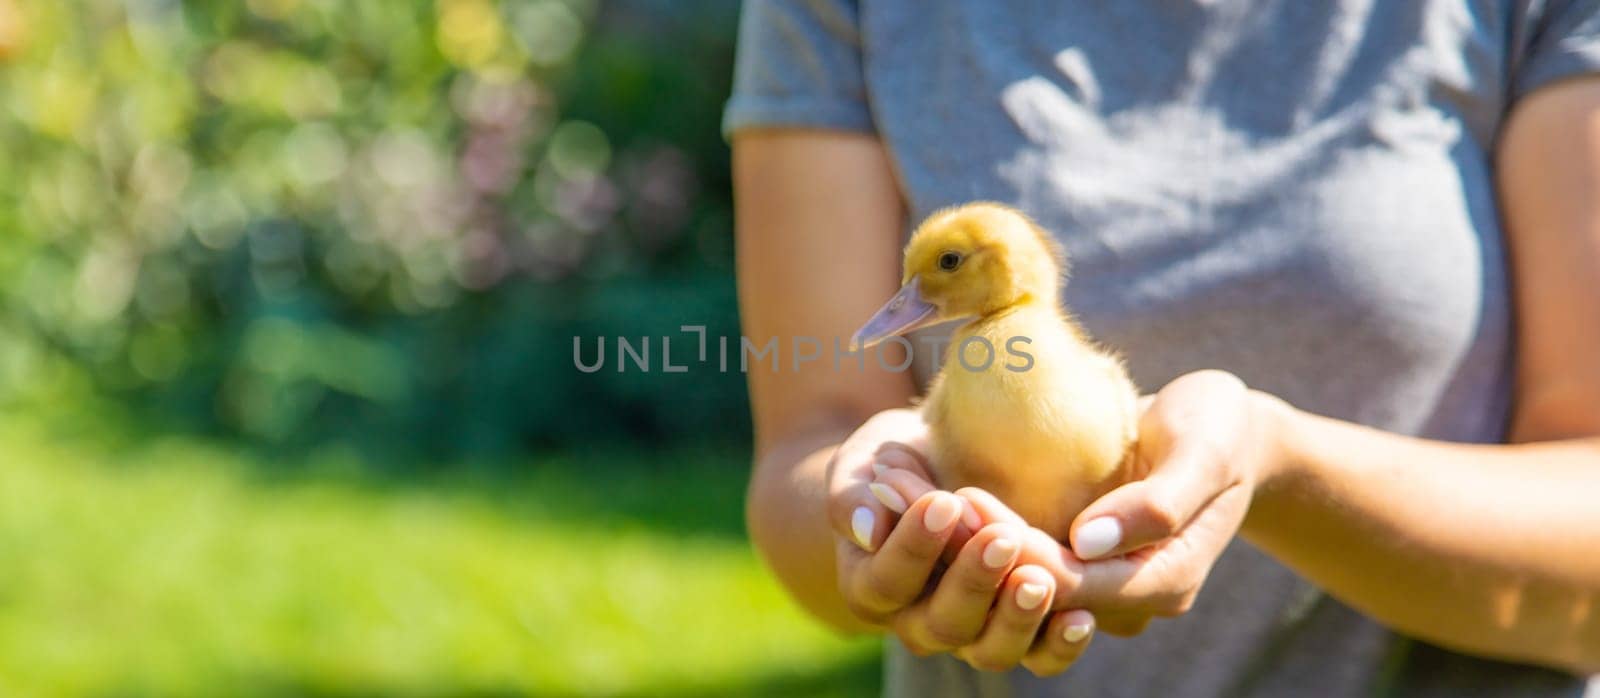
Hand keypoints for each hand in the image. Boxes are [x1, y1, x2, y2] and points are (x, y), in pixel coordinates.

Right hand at [868, 467, 1098, 674]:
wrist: (940, 472)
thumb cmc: (897, 462)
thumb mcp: (863, 464)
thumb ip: (854, 495)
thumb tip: (867, 527)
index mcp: (872, 585)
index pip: (888, 580)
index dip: (913, 547)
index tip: (944, 502)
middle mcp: (917, 622)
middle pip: (941, 624)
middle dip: (972, 582)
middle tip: (1001, 538)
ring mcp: (970, 635)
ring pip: (989, 651)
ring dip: (1015, 619)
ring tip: (1039, 580)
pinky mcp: (1018, 634)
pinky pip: (1038, 659)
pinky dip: (1059, 646)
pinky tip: (1081, 618)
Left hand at [872, 369, 1285, 645]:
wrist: (1221, 428)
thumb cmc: (1219, 427)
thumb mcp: (1204, 450)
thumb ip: (1157, 502)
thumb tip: (1087, 540)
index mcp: (1163, 580)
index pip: (1074, 583)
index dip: (1015, 549)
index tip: (966, 499)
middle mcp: (1124, 594)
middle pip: (1036, 590)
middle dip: (975, 548)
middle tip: (924, 496)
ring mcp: (1096, 578)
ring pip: (1017, 584)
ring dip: (962, 546)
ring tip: (913, 498)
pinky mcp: (1071, 555)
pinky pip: (1016, 561)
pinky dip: (974, 534)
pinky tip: (932, 497)